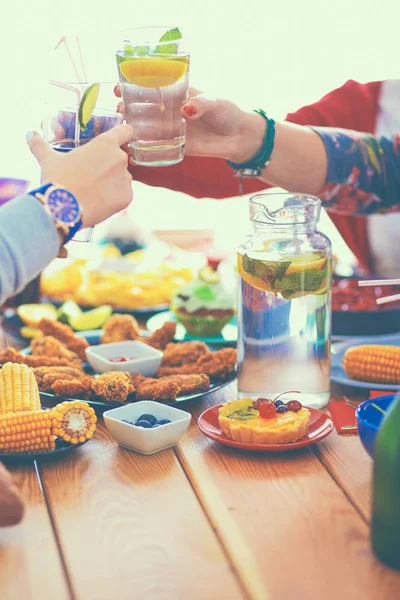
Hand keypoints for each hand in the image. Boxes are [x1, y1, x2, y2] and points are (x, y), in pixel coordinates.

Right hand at [27, 124, 133, 227]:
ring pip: (123, 177)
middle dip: (110, 163)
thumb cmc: (58, 180)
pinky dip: (115, 197)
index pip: (126, 131)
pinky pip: (124, 194)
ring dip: (113, 181)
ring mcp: (126, 178)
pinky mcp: (127, 197)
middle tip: (94, 173)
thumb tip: (30, 134)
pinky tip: (100, 200)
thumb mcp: (48, 160)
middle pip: (121, 157)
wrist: (64, 209)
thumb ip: (40, 145)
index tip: (118, 141)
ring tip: (94, 189)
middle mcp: (120, 158)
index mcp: (105, 143)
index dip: (123, 135)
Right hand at [113, 84, 263, 163]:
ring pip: (146, 128)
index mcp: (177, 94)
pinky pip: (157, 148)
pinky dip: (144, 151)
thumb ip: (201, 104)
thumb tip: (186, 110)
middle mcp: (170, 111)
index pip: (151, 87)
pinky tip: (132, 154)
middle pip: (142, 108)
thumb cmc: (227, 113)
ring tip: (124, 130)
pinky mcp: (176, 146)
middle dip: (127, 108)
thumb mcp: (215, 103)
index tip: (120, 88)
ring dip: (132, 129)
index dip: (133, 86)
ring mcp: (171, 129)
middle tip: (121, 111)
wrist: (238, 137)